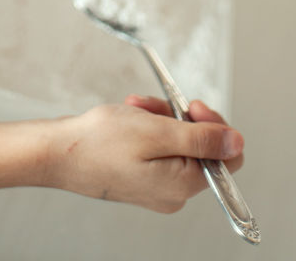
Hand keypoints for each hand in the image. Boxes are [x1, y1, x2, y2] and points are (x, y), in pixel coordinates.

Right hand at [44, 98, 242, 212]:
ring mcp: (159, 186)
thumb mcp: (157, 132)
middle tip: (157, 103)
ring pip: (179, 141)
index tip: (190, 106)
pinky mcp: (144, 178)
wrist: (59, 153)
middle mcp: (176, 192)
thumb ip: (201, 138)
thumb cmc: (100, 143)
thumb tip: (236, 143)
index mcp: (184, 184)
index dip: (214, 126)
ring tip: (136, 109)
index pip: (227, 158)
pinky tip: (131, 117)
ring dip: (161, 117)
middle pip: (202, 145)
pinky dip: (149, 127)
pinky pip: (161, 147)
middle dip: (181, 116)